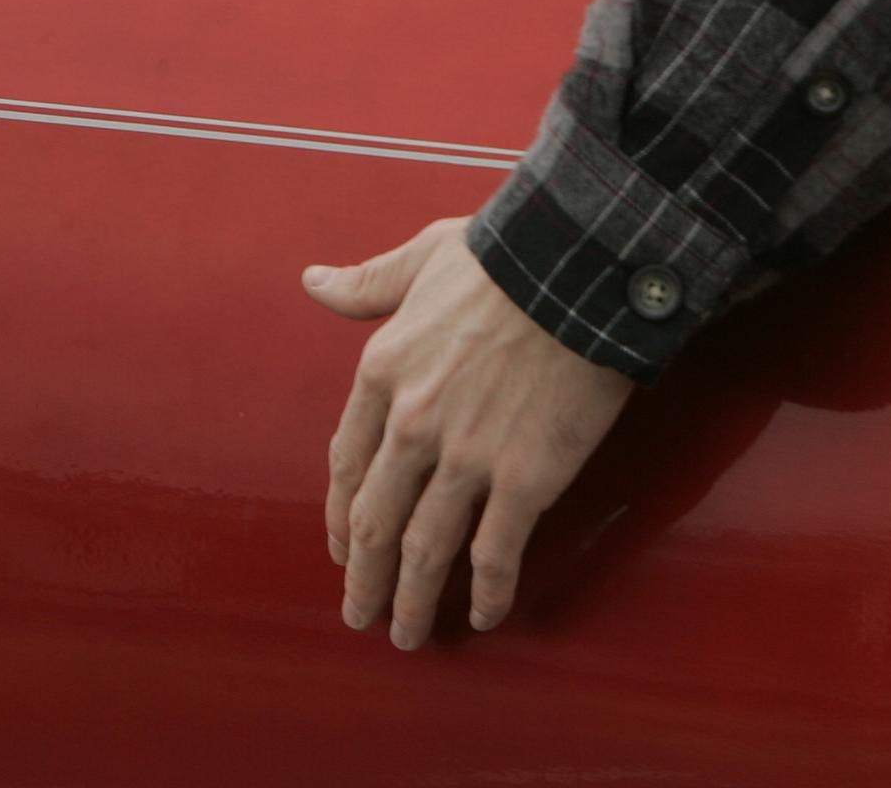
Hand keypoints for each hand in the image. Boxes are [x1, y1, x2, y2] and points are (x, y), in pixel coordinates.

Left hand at [304, 217, 633, 649]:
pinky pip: (496, 553)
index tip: (342, 545)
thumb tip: (314, 283)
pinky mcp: (524, 480)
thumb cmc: (502, 256)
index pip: (347, 464)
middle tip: (360, 611)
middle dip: (365, 577)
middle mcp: (414, 424)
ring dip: (413, 601)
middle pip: (376, 521)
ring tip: (407, 633)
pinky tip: (486, 614)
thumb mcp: (421, 257)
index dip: (340, 514)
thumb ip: (367, 283)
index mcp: (383, 373)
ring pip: (426, 550)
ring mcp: (467, 458)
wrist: (576, 268)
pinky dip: (489, 592)